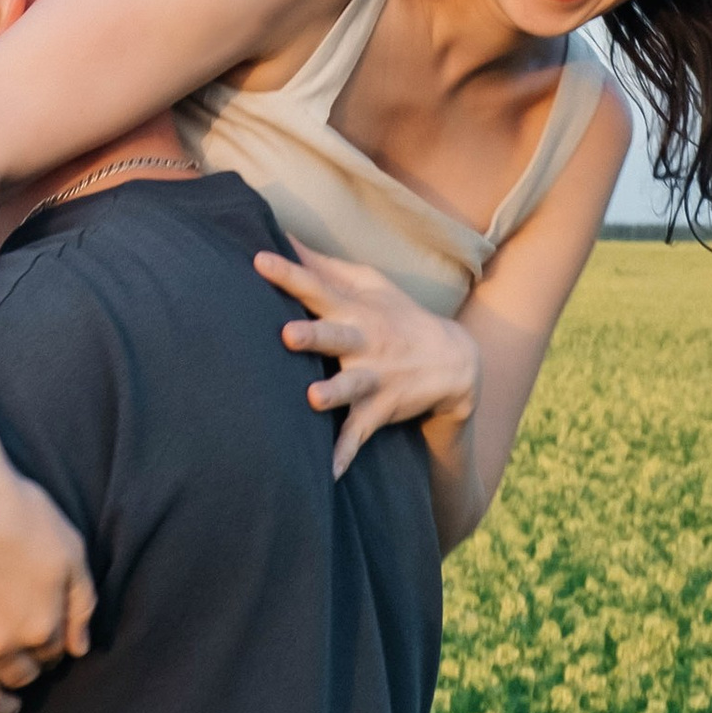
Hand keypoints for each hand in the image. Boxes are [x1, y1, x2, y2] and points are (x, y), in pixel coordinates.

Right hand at [0, 452, 94, 712]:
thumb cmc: (22, 515)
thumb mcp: (72, 553)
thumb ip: (83, 605)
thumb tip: (81, 649)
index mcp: (41, 629)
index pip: (54, 652)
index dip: (54, 642)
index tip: (50, 628)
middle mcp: (1, 649)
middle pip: (19, 675)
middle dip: (28, 671)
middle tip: (29, 659)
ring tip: (3, 708)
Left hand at [252, 246, 480, 476]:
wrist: (453, 360)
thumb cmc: (397, 315)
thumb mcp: (369, 283)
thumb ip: (322, 264)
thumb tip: (281, 236)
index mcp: (355, 308)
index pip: (316, 287)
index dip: (288, 274)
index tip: (258, 261)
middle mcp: (363, 342)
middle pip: (334, 336)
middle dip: (313, 337)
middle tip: (287, 335)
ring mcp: (374, 378)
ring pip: (350, 387)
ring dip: (333, 394)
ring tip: (313, 400)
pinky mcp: (380, 410)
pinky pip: (358, 436)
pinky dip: (344, 456)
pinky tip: (326, 476)